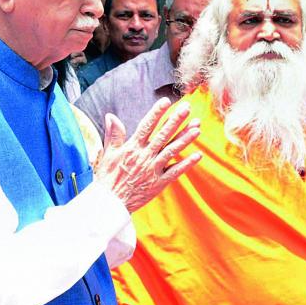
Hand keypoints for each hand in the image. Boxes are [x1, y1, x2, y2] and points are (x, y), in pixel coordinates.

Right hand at [93, 98, 201, 212]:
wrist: (110, 203)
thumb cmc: (107, 178)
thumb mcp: (108, 154)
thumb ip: (113, 134)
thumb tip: (110, 115)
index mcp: (132, 148)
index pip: (146, 126)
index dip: (157, 113)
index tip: (166, 101)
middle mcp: (144, 156)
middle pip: (163, 135)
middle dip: (176, 120)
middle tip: (187, 108)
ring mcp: (153, 170)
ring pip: (172, 151)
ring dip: (185, 138)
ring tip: (197, 127)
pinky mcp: (158, 183)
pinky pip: (175, 172)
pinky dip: (186, 164)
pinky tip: (198, 155)